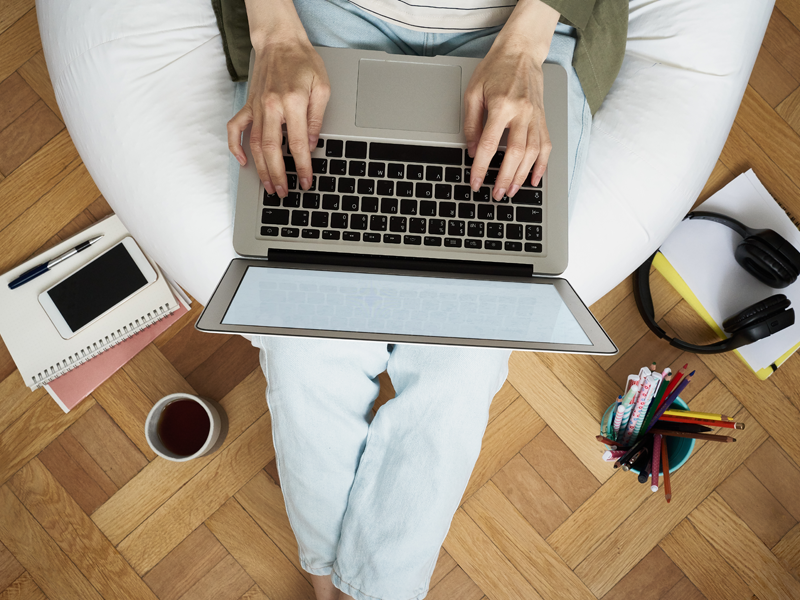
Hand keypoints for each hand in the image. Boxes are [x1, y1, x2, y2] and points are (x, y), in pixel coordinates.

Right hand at [227, 34, 330, 197]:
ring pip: (255, 144)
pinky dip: (235, 146)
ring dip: (260, 168)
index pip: (297, 144)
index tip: (305, 182)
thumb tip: (311, 145)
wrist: (280, 42)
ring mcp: (257, 107)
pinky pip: (236, 128)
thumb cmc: (303, 62)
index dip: (302, 167)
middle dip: (278, 175)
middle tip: (284, 193)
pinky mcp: (248, 105)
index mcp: (293, 102)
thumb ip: (316, 118)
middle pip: (272, 149)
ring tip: (268, 186)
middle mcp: (272, 106)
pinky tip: (242, 161)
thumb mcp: (322, 88)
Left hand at [463, 0, 558, 200]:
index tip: (476, 182)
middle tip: (496, 194)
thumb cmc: (495, 69)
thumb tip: (472, 151)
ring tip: (511, 190)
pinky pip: (546, 145)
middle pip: (515, 153)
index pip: (490, 145)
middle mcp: (522, 112)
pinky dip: (542, 164)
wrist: (521, 51)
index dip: (481, 168)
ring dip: (522, 175)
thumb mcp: (473, 92)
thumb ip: (472, 124)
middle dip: (504, 177)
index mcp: (501, 106)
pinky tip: (535, 179)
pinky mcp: (543, 118)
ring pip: (533, 153)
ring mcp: (535, 116)